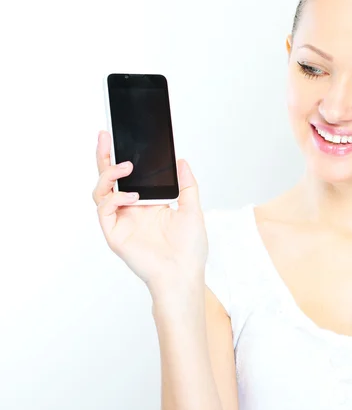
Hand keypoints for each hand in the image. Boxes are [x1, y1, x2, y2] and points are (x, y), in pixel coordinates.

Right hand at [92, 130, 207, 294]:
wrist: (185, 273)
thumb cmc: (190, 248)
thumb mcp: (192, 208)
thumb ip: (186, 185)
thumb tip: (182, 162)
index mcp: (147, 204)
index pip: (129, 177)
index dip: (122, 158)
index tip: (124, 138)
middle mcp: (131, 211)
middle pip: (109, 179)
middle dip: (104, 156)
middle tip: (105, 136)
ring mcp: (121, 222)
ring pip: (101, 192)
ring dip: (109, 175)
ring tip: (125, 166)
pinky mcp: (115, 234)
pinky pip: (104, 210)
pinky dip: (115, 198)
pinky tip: (131, 196)